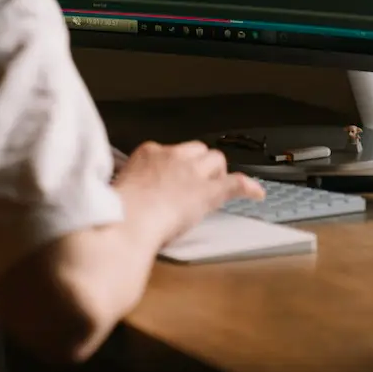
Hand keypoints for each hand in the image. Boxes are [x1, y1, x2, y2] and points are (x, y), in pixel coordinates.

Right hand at [112, 140, 264, 245]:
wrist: (127, 221)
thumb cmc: (115, 211)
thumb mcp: (117, 188)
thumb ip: (128, 185)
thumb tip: (128, 195)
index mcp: (148, 153)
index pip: (168, 151)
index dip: (173, 166)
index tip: (170, 180)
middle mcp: (173, 155)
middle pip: (196, 150)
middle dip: (199, 164)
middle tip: (195, 183)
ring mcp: (193, 172)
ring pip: (216, 160)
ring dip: (216, 172)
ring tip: (215, 186)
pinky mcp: (208, 192)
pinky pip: (235, 183)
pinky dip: (247, 187)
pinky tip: (257, 193)